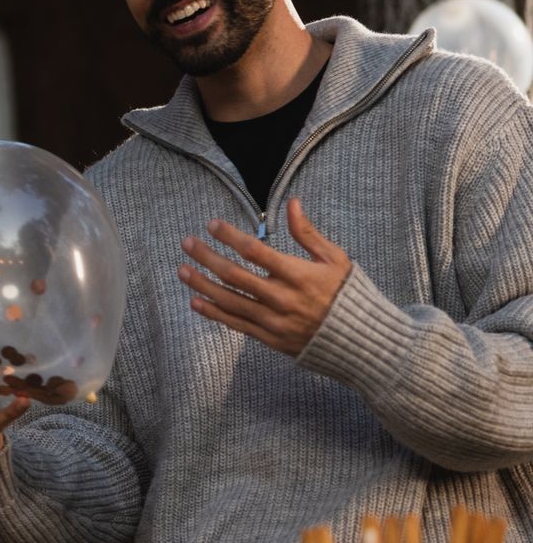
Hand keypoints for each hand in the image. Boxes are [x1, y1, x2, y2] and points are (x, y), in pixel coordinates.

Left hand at [178, 197, 350, 355]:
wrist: (360, 340)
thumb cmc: (347, 294)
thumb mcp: (334, 259)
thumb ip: (307, 233)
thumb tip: (292, 202)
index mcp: (299, 275)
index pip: (255, 251)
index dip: (230, 236)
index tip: (212, 224)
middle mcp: (282, 298)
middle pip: (235, 275)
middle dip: (207, 257)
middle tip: (187, 242)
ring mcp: (274, 321)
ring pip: (229, 300)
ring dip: (202, 284)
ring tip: (182, 269)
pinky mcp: (269, 338)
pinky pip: (236, 324)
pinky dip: (213, 313)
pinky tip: (195, 301)